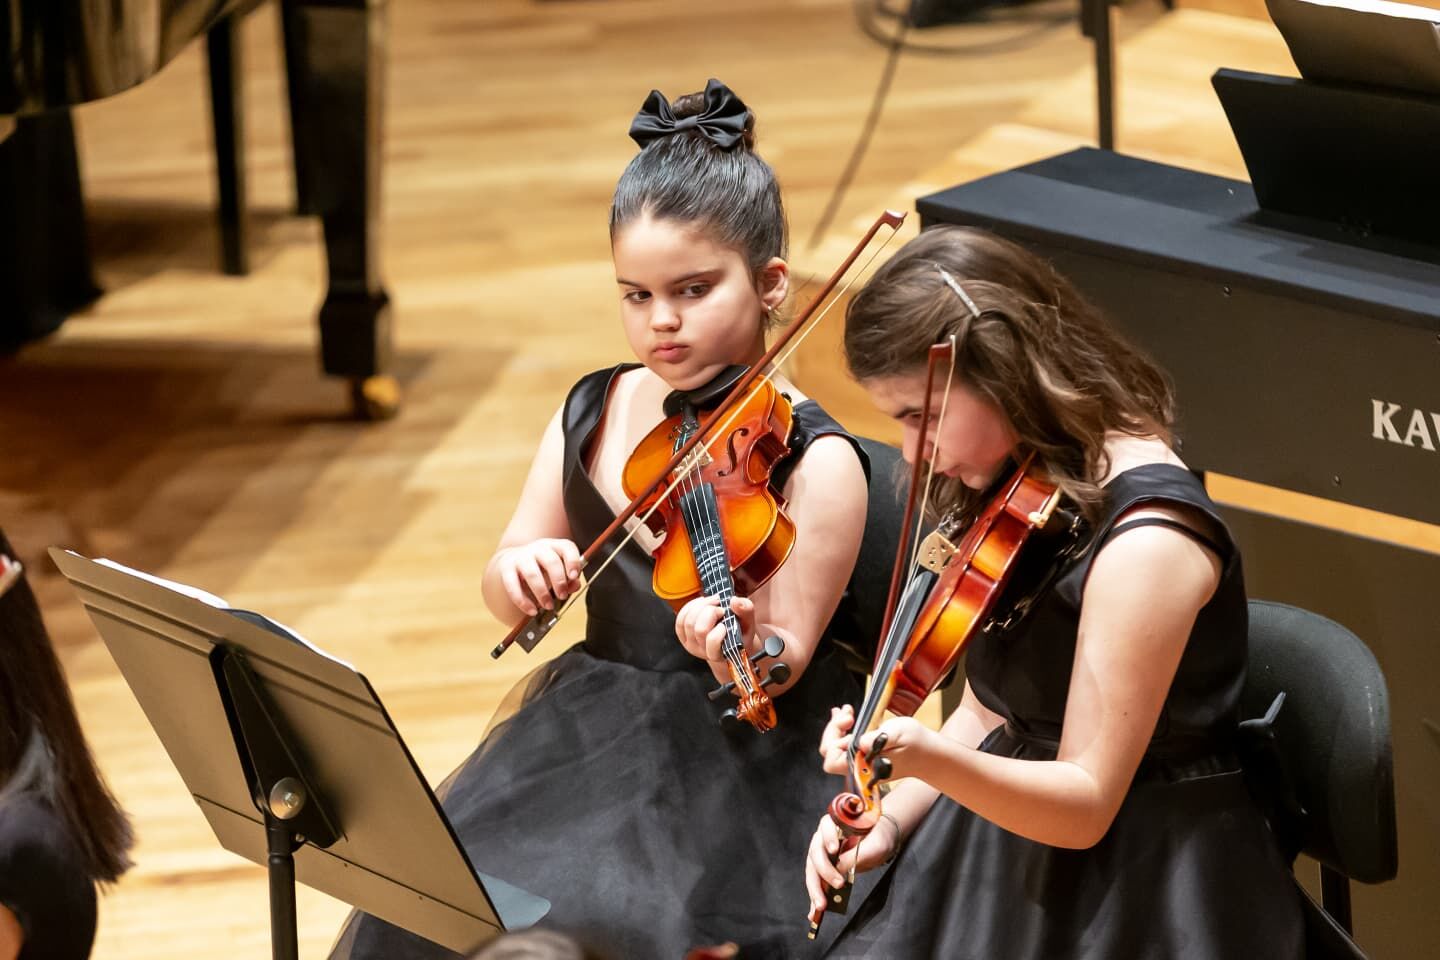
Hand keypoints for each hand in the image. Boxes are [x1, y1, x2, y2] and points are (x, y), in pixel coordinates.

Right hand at [493, 539, 581, 616]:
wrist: (514, 562)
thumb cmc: (543, 570)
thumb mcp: (559, 572)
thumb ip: (570, 580)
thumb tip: (575, 585)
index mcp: (555, 547)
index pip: (566, 547)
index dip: (572, 562)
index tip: (574, 577)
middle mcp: (538, 548)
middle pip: (551, 561)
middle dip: (559, 581)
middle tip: (562, 596)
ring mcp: (521, 557)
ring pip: (532, 573)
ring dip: (542, 592)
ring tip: (548, 606)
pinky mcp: (507, 568)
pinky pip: (512, 585)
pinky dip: (522, 601)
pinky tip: (532, 611)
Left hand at [674, 595, 755, 661]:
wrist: (729, 639)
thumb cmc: (740, 631)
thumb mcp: (749, 621)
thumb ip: (746, 610)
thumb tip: (734, 601)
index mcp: (721, 653)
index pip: (713, 641)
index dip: (719, 627)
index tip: (727, 618)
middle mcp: (703, 652)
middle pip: (700, 629)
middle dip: (710, 612)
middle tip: (720, 608)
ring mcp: (691, 644)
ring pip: (688, 622)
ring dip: (701, 606)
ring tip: (713, 602)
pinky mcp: (682, 635)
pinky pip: (680, 618)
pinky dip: (691, 606)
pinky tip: (702, 603)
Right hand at [804, 812, 900, 913]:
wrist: (880, 840)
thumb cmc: (879, 836)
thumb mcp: (876, 843)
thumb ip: (859, 853)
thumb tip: (840, 867)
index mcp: (835, 823)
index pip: (826, 827)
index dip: (828, 838)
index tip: (835, 850)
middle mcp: (823, 837)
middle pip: (816, 853)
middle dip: (824, 871)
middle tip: (837, 884)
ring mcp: (822, 854)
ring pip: (813, 870)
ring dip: (815, 889)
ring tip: (821, 906)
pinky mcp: (825, 869)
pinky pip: (817, 883)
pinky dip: (815, 897)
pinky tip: (815, 912)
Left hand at [819, 707, 934, 782]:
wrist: (930, 755)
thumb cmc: (917, 744)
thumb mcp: (900, 734)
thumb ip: (879, 738)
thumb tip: (860, 742)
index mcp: (866, 768)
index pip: (833, 760)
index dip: (835, 741)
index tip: (850, 725)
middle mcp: (860, 769)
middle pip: (830, 752)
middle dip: (834, 729)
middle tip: (847, 713)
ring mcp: (861, 763)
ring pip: (836, 747)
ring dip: (838, 727)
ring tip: (847, 711)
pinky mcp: (865, 756)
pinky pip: (846, 744)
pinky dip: (843, 729)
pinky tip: (848, 716)